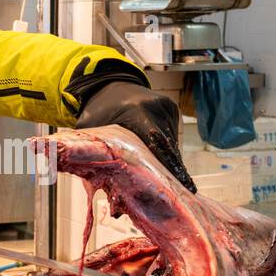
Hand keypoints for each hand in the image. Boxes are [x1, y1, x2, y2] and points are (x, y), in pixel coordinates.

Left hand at [76, 81, 196, 191]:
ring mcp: (166, 106)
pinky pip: (171, 134)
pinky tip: (164, 162)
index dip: (167, 165)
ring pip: (172, 141)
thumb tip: (103, 185)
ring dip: (170, 161)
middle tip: (183, 192)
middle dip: (173, 169)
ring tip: (173, 183)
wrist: (108, 83)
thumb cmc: (97, 110)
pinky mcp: (171, 108)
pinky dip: (168, 149)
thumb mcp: (92, 128)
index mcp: (136, 111)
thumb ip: (96, 151)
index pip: (156, 142)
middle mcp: (156, 107)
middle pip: (168, 145)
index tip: (177, 184)